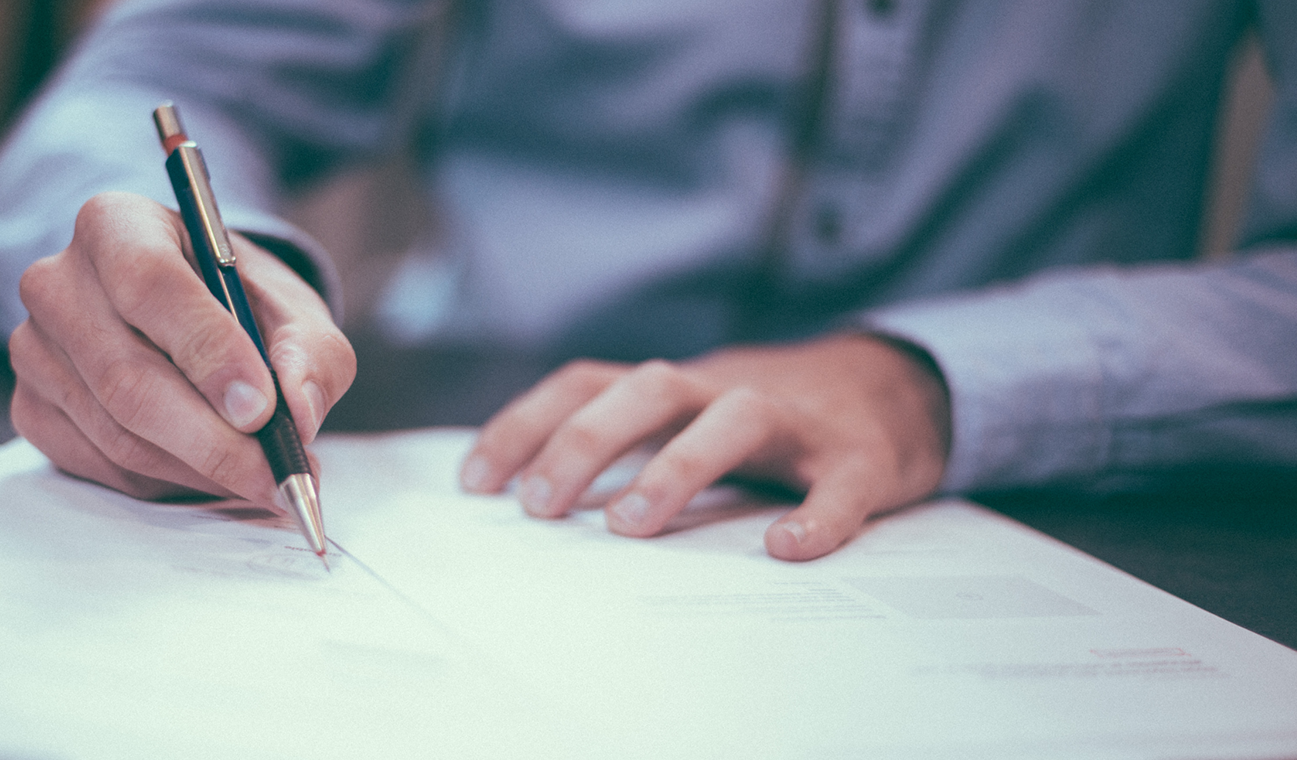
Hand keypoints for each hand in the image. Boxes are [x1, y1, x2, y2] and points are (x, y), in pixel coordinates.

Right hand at [8, 191, 354, 503]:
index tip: (261, 409)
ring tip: (262, 477)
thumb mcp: (293, 309)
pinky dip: (168, 482)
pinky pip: (101, 466)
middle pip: (127, 377)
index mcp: (117, 225)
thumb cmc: (239, 304)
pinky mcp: (31, 408)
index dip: (208, 351)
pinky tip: (212, 472)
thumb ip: (310, 353)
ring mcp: (34, 350)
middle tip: (277, 474)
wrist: (189, 316)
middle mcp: (58, 282)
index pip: (150, 284)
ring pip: (118, 433)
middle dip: (213, 440)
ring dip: (200, 469)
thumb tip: (298, 412)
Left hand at [458, 334, 950, 559]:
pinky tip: (786, 548)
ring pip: (735, 419)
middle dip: (586, 441)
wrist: (895, 387)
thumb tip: (531, 498)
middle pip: (649, 389)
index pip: (587, 383)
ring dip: (677, 466)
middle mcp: (726, 389)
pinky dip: (816, 515)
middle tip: (540, 507)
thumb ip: (626, 443)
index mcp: (676, 387)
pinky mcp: (860, 458)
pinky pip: (839, 484)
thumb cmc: (766, 418)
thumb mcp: (687, 416)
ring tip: (630, 526)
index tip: (475, 482)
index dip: (526, 424)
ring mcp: (796, 421)